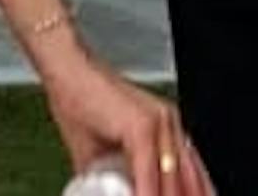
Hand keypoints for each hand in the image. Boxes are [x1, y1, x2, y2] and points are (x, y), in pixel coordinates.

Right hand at [39, 41, 211, 195]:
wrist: (64, 74)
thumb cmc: (80, 105)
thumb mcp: (100, 152)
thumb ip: (110, 176)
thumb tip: (107, 195)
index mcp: (167, 130)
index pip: (190, 177)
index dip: (194, 195)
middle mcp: (170, 126)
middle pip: (186, 182)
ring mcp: (159, 124)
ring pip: (171, 182)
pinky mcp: (142, 125)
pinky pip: (150, 172)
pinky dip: (146, 194)